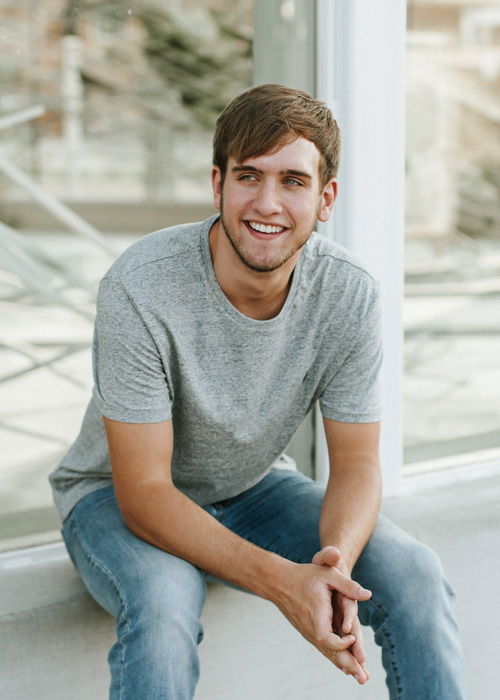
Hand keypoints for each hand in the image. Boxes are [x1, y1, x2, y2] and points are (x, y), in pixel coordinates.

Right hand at [273, 555, 371, 680]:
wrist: (279, 582)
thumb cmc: (304, 576)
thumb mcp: (328, 574)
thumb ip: (348, 585)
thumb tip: (368, 595)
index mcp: (316, 615)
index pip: (327, 639)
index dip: (341, 643)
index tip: (353, 637)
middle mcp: (311, 628)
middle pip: (330, 651)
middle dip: (348, 664)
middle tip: (364, 679)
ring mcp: (308, 631)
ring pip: (327, 652)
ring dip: (343, 664)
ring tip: (359, 677)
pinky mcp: (308, 631)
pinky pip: (323, 647)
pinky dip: (334, 657)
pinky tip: (344, 666)